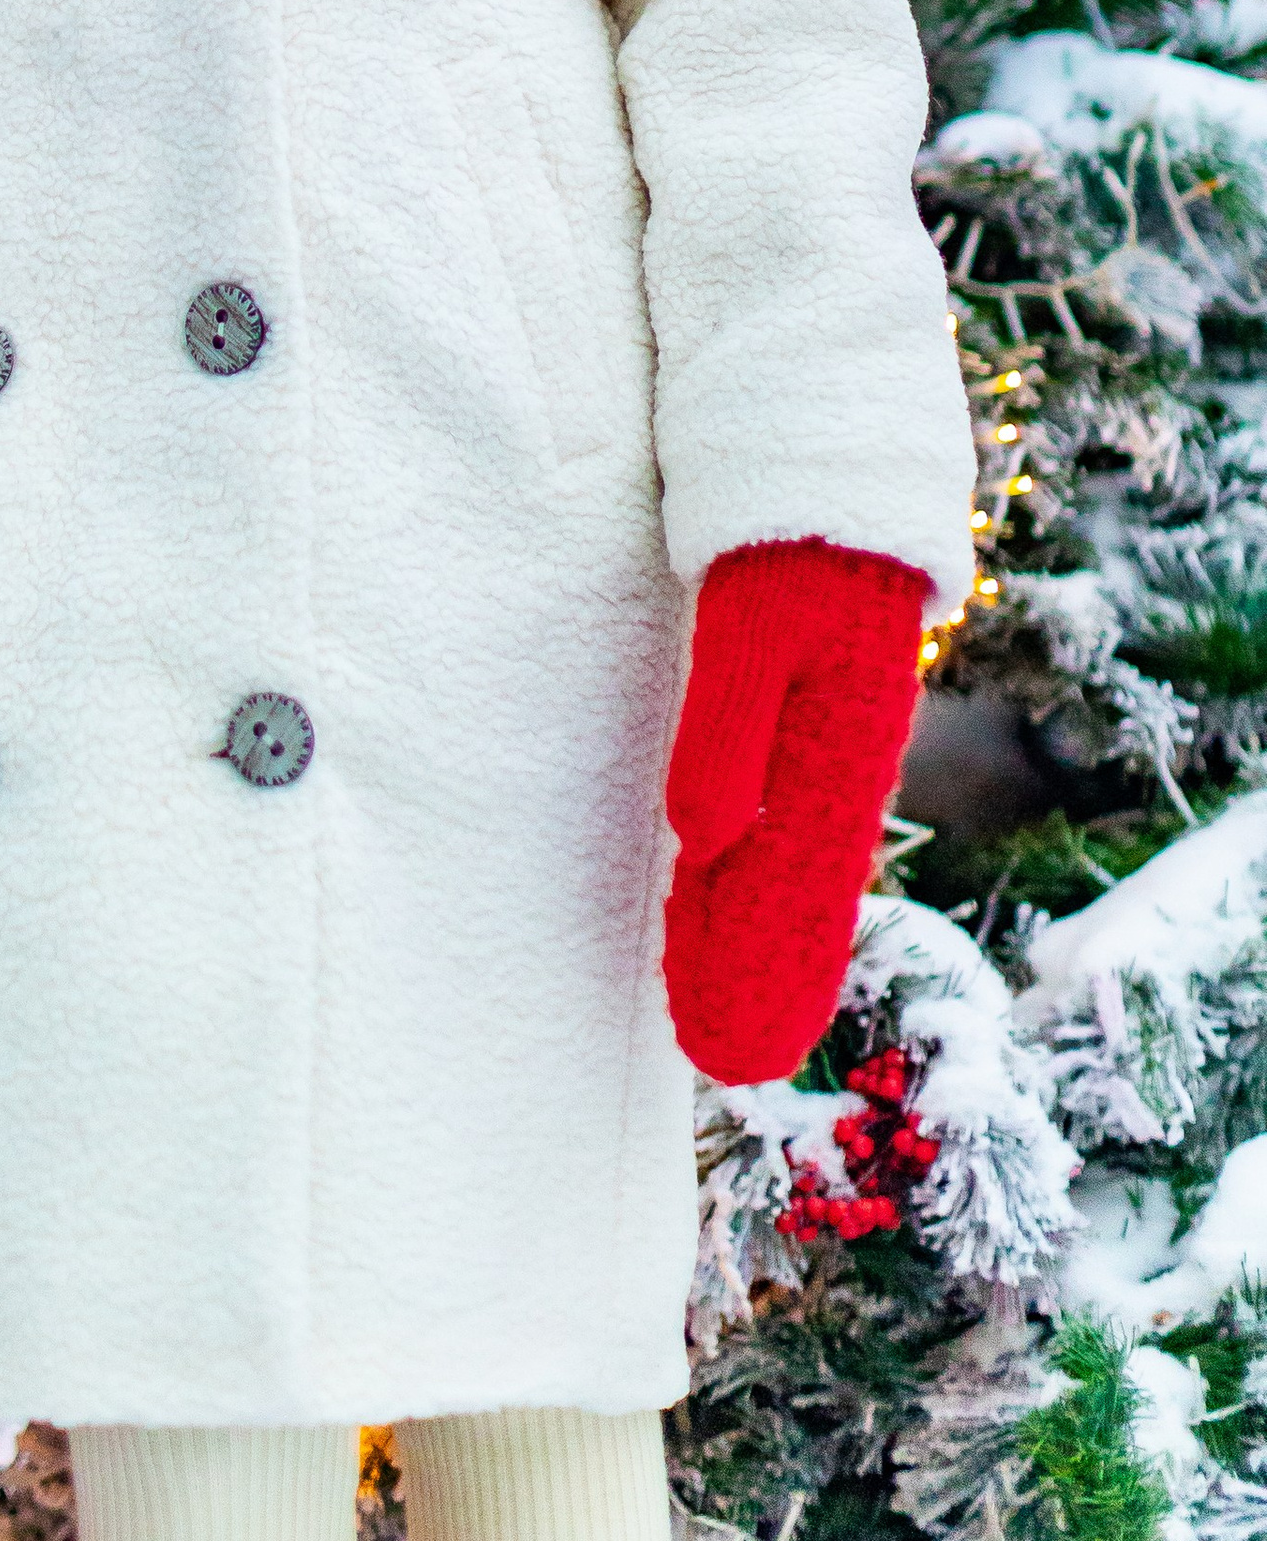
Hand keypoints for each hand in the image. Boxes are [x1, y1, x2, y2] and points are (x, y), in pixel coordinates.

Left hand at [662, 536, 928, 1083]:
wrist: (822, 471)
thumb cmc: (788, 549)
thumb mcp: (750, 625)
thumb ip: (726, 729)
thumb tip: (697, 839)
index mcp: (843, 755)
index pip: (804, 893)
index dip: (770, 974)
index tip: (738, 1054)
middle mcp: (838, 762)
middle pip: (798, 890)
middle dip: (761, 976)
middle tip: (723, 1069)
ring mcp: (817, 742)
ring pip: (779, 857)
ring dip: (745, 931)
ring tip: (711, 1013)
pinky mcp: (789, 715)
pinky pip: (768, 812)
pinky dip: (738, 867)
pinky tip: (706, 896)